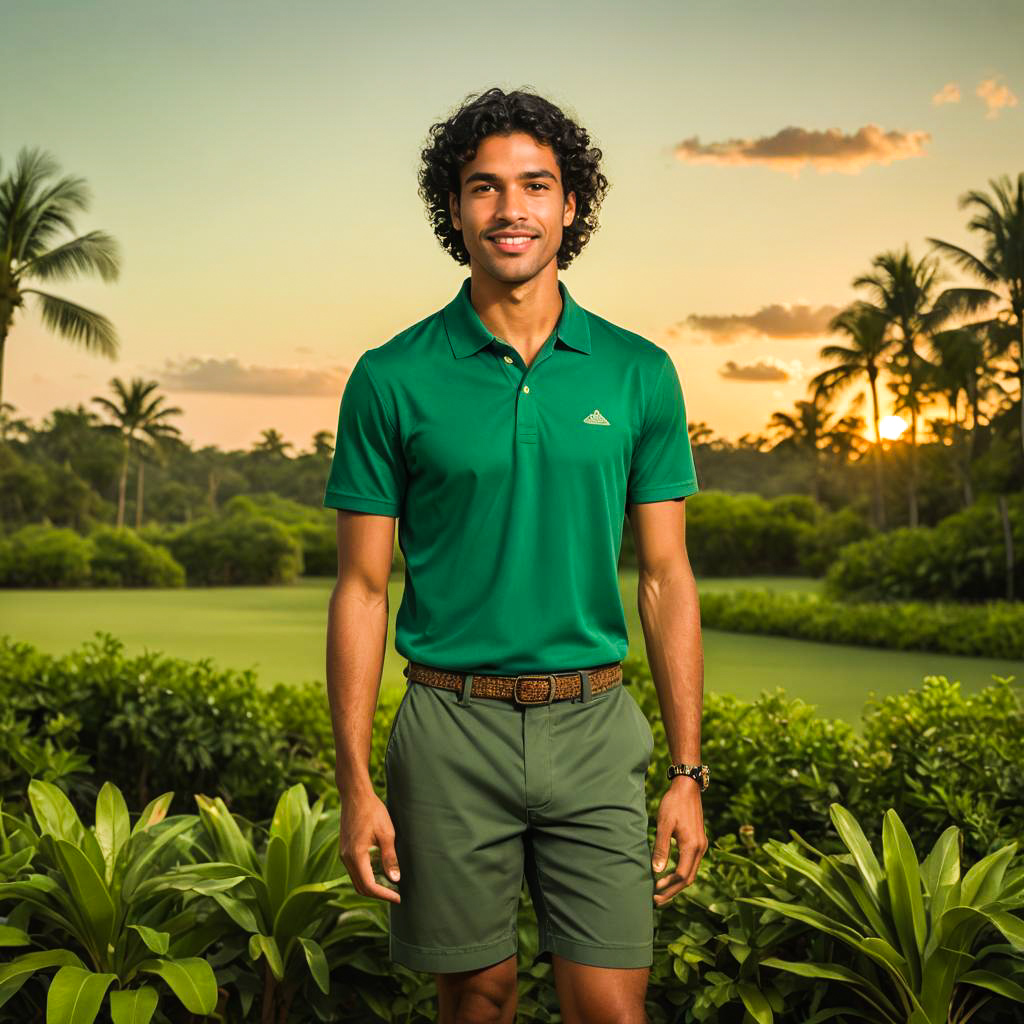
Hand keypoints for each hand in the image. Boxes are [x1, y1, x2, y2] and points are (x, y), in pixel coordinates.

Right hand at [338, 788, 400, 903]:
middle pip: (360, 887)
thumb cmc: (373, 811)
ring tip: (390, 887)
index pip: (369, 886)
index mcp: (356, 856)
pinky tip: (379, 873)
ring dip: (372, 887)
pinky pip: (355, 870)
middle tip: (396, 895)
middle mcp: (346, 858)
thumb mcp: (387, 834)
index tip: (398, 898)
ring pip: (357, 880)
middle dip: (378, 894)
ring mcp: (344, 854)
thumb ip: (390, 858)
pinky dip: (366, 877)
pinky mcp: (345, 849)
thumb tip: (395, 879)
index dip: (384, 895)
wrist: (355, 795)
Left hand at [651, 777, 707, 905]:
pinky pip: (691, 864)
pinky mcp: (698, 841)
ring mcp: (701, 845)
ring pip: (691, 872)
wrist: (687, 787)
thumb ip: (661, 848)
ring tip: (661, 891)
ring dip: (677, 884)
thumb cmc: (673, 803)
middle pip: (689, 879)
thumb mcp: (664, 824)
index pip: (682, 876)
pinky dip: (681, 873)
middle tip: (656, 900)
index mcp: (692, 846)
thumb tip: (657, 871)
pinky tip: (669, 874)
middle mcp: (700, 848)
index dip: (668, 887)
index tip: (654, 894)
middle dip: (673, 891)